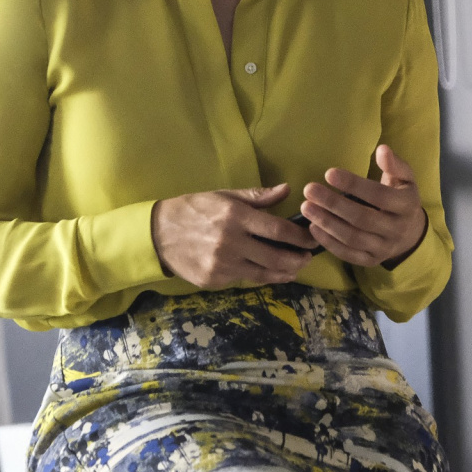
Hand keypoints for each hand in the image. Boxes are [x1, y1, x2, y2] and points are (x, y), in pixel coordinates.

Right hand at [151, 183, 319, 288]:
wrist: (158, 233)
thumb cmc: (194, 209)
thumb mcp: (224, 196)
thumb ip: (257, 197)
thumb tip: (287, 190)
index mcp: (234, 217)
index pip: (278, 230)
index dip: (300, 237)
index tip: (312, 238)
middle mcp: (230, 242)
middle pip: (276, 257)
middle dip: (298, 259)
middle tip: (308, 257)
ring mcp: (222, 264)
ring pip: (263, 273)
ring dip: (284, 272)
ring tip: (294, 268)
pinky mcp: (214, 280)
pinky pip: (244, 279)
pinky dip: (258, 275)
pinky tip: (266, 271)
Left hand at [301, 144, 428, 267]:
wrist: (409, 234)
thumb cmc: (400, 197)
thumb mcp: (405, 179)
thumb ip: (395, 164)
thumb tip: (382, 149)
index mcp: (407, 205)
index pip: (379, 196)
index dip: (354, 185)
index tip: (329, 173)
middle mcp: (397, 229)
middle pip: (362, 218)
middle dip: (333, 204)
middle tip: (309, 189)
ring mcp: (384, 248)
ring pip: (352, 238)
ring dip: (326, 223)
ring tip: (305, 207)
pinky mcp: (371, 261)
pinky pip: (348, 254)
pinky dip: (328, 242)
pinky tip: (313, 227)